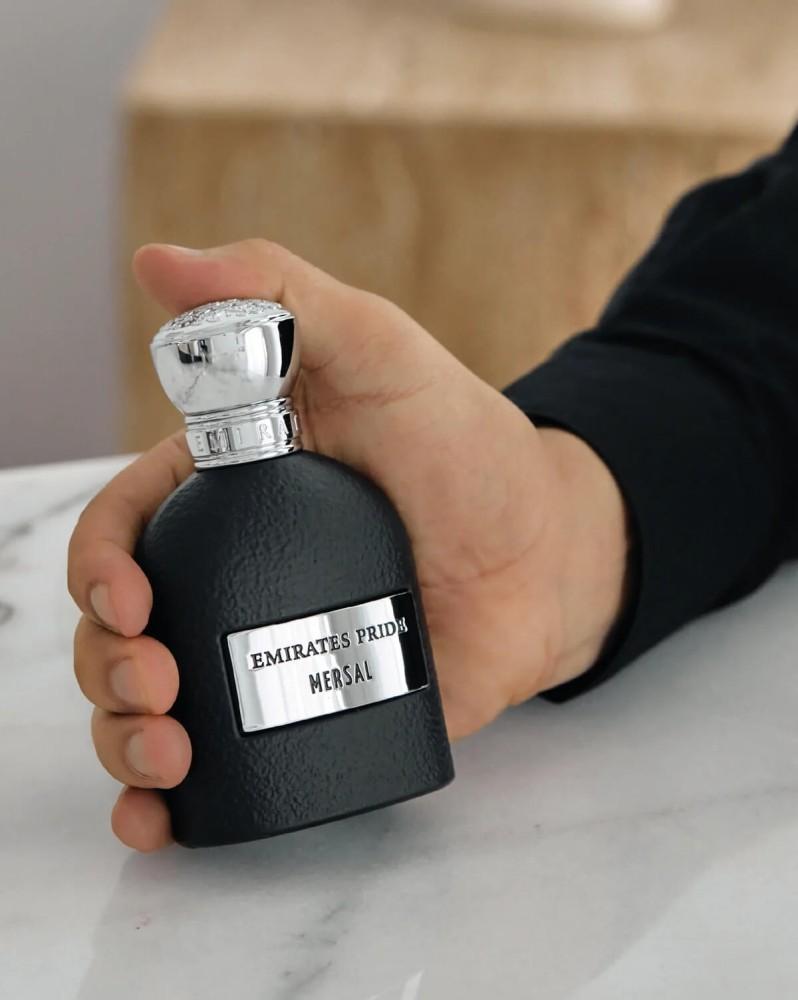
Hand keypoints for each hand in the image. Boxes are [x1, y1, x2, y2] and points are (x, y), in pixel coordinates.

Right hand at [69, 240, 627, 850]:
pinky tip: (164, 819)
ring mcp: (266, 654)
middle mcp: (232, 577)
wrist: (547, 550)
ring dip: (124, 738)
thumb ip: (283, 299)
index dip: (98, 569)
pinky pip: (225, 767)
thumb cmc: (464, 446)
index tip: (129, 602)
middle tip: (157, 683)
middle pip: (121, 631)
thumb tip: (160, 262)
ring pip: (152, 705)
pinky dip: (173, 804)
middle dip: (107, 666)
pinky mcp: (311, 716)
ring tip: (164, 757)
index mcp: (227, 496)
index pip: (125, 532)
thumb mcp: (378, 350)